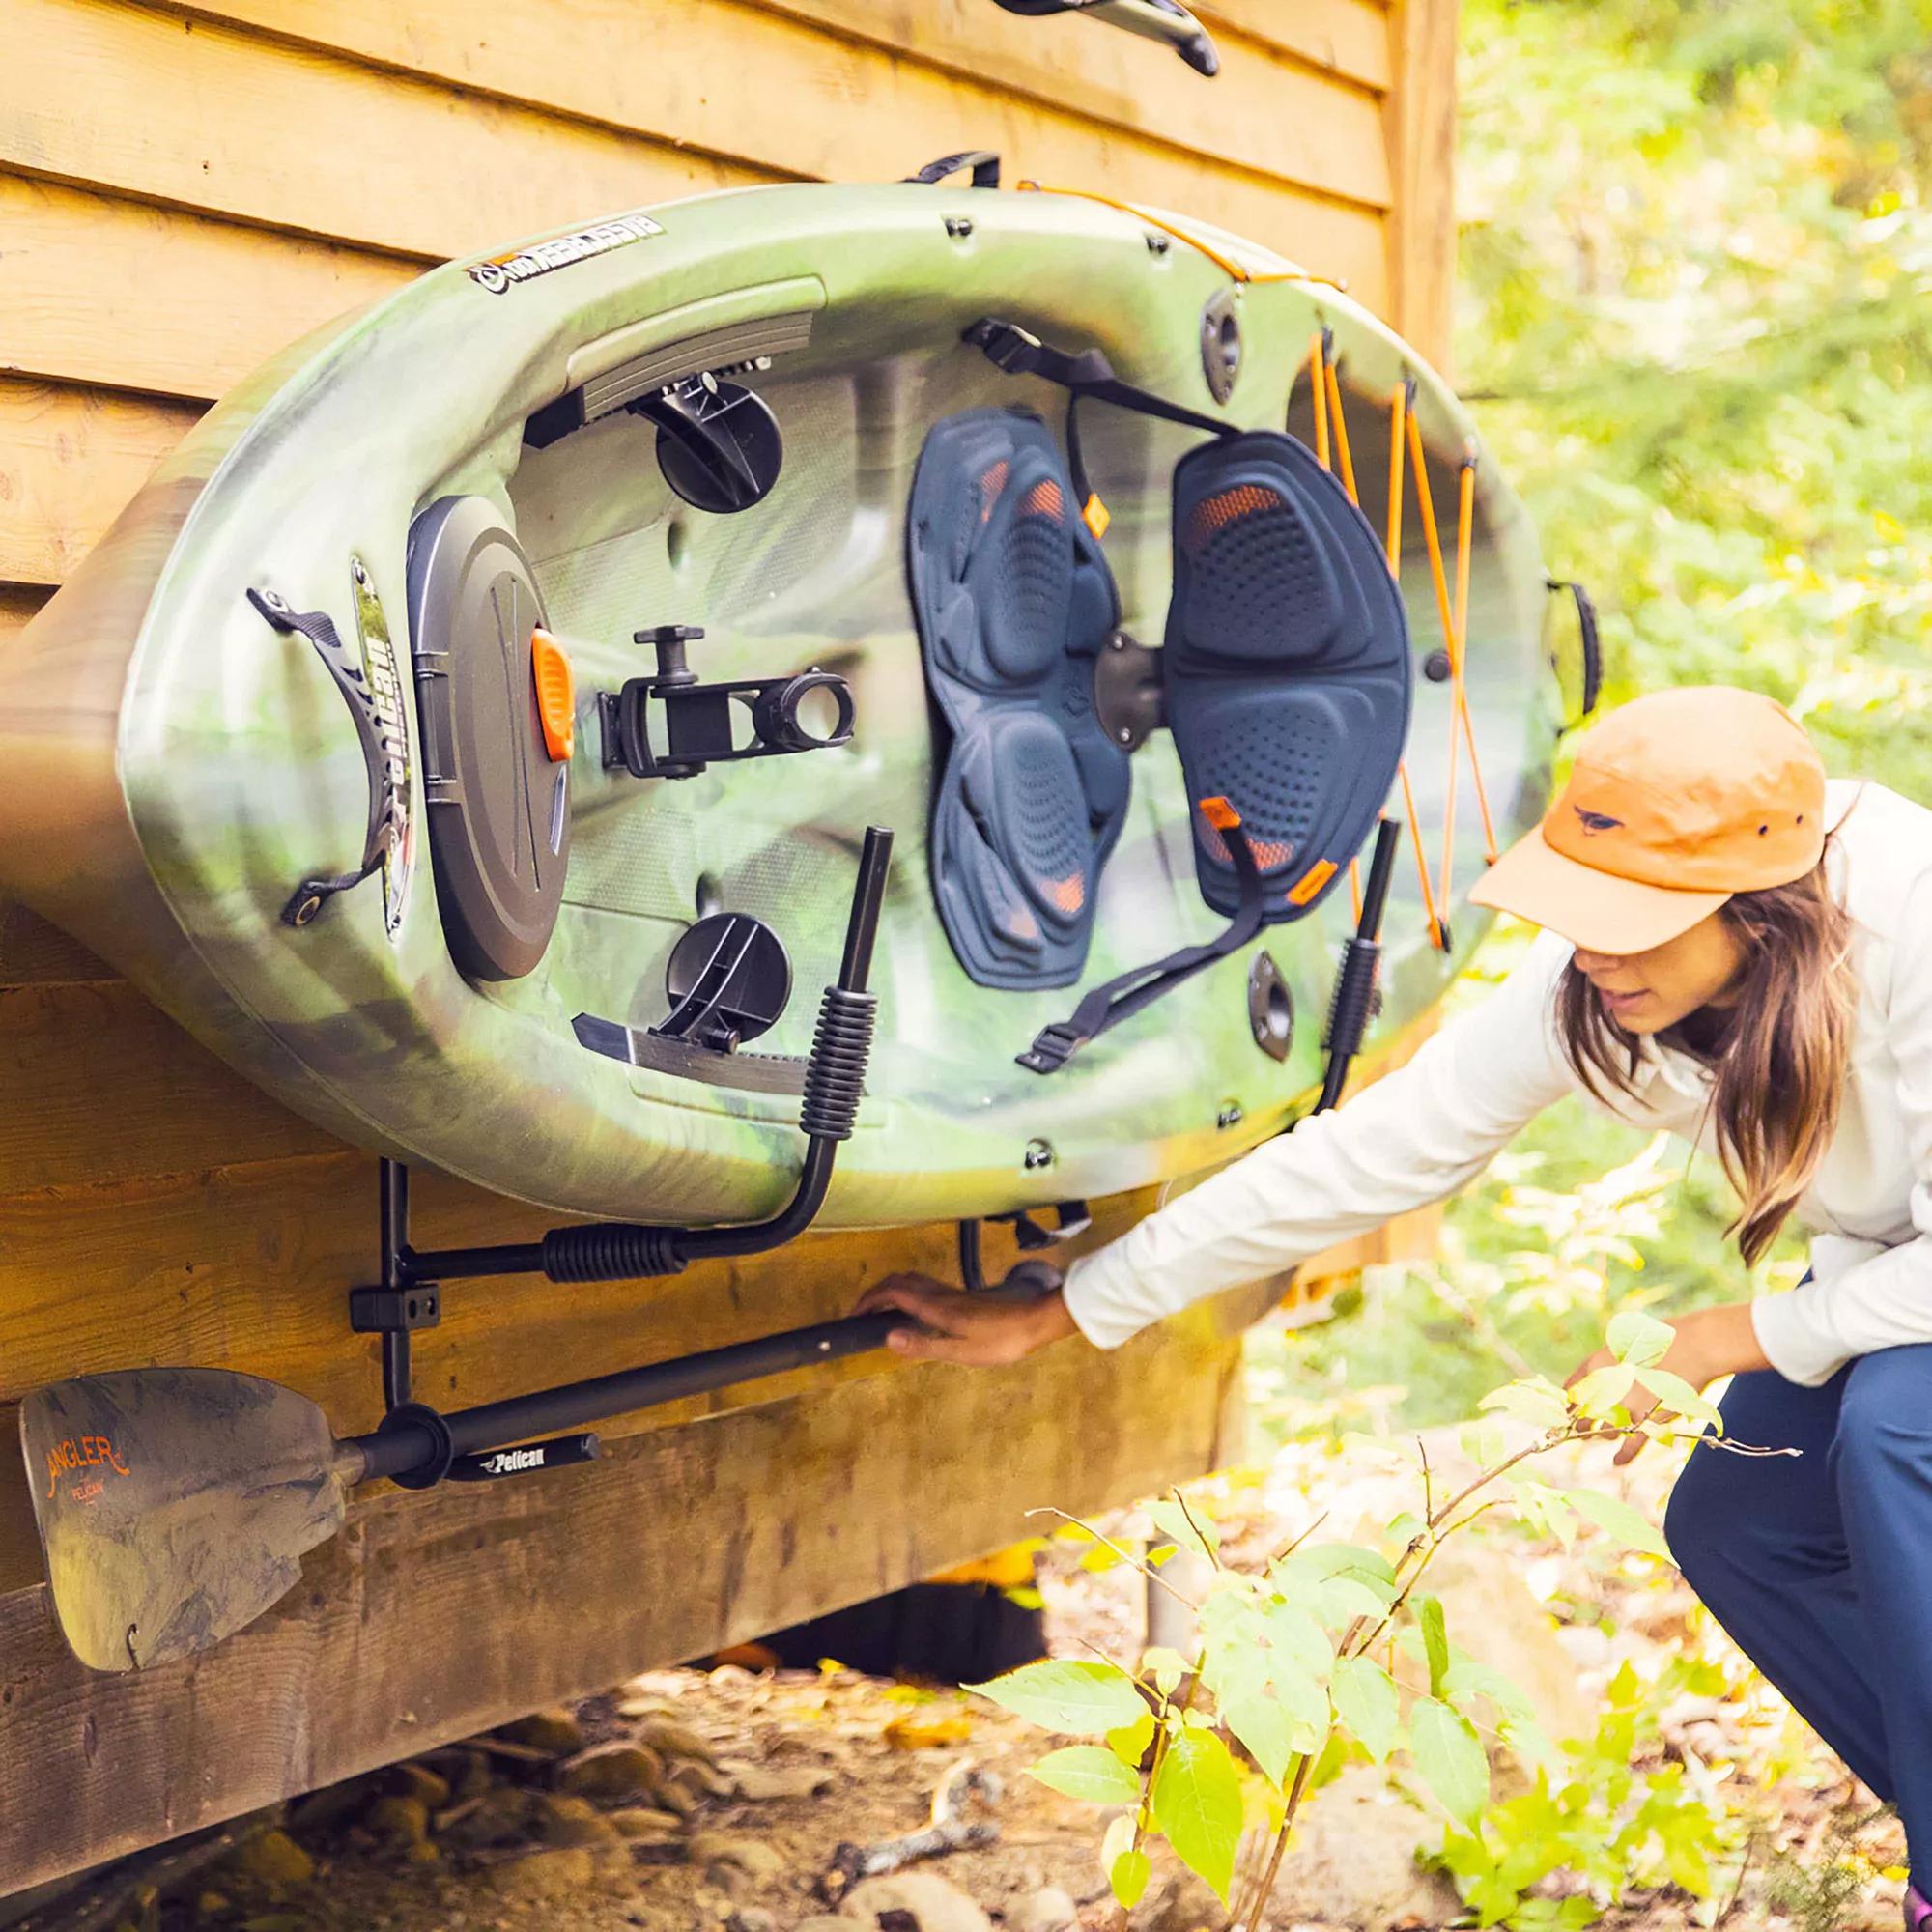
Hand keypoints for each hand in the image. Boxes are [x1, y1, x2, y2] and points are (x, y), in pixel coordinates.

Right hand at [852, 1266, 1080, 1365]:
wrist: (1035, 1321)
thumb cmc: (1001, 1341)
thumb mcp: (961, 1352)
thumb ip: (924, 1345)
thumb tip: (888, 1339)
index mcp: (936, 1307)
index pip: (892, 1293)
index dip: (869, 1300)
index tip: (853, 1315)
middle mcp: (940, 1294)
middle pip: (898, 1281)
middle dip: (875, 1293)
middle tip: (861, 1313)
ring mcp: (951, 1292)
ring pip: (911, 1280)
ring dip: (890, 1290)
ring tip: (880, 1310)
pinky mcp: (961, 1296)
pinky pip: (924, 1286)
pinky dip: (906, 1293)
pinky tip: (912, 1310)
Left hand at [1565, 1302, 1767, 1464]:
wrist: (1692, 1347)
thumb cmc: (1661, 1342)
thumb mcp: (1624, 1345)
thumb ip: (1609, 1364)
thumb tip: (1601, 1377)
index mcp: (1596, 1365)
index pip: (1570, 1390)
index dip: (1567, 1404)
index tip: (1566, 1411)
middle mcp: (1605, 1387)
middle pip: (1584, 1415)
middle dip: (1582, 1425)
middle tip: (1583, 1430)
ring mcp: (1625, 1406)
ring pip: (1607, 1430)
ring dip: (1606, 1434)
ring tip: (1607, 1435)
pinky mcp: (1647, 1419)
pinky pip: (1631, 1444)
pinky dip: (1624, 1455)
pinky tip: (1617, 1461)